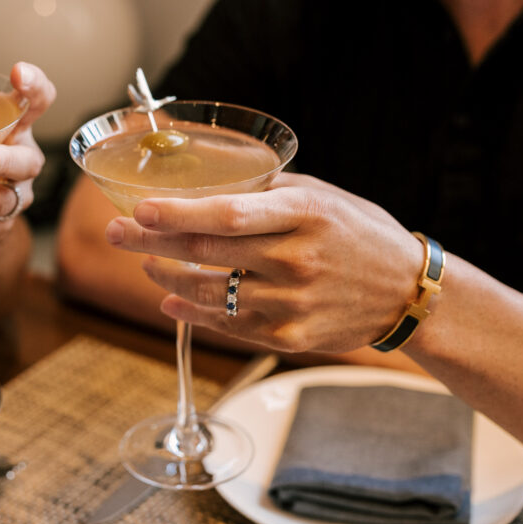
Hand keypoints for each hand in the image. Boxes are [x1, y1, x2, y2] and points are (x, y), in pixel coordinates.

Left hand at [104, 173, 426, 352]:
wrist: (407, 292)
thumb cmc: (359, 234)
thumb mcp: (323, 196)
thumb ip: (269, 192)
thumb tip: (209, 187)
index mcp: (305, 215)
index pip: (228, 215)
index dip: (178, 214)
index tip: (139, 209)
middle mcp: (296, 260)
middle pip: (206, 253)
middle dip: (150, 241)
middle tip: (115, 232)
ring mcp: (292, 303)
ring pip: (209, 293)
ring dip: (166, 277)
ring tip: (144, 261)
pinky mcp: (290, 336)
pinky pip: (228, 324)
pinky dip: (192, 312)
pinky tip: (169, 299)